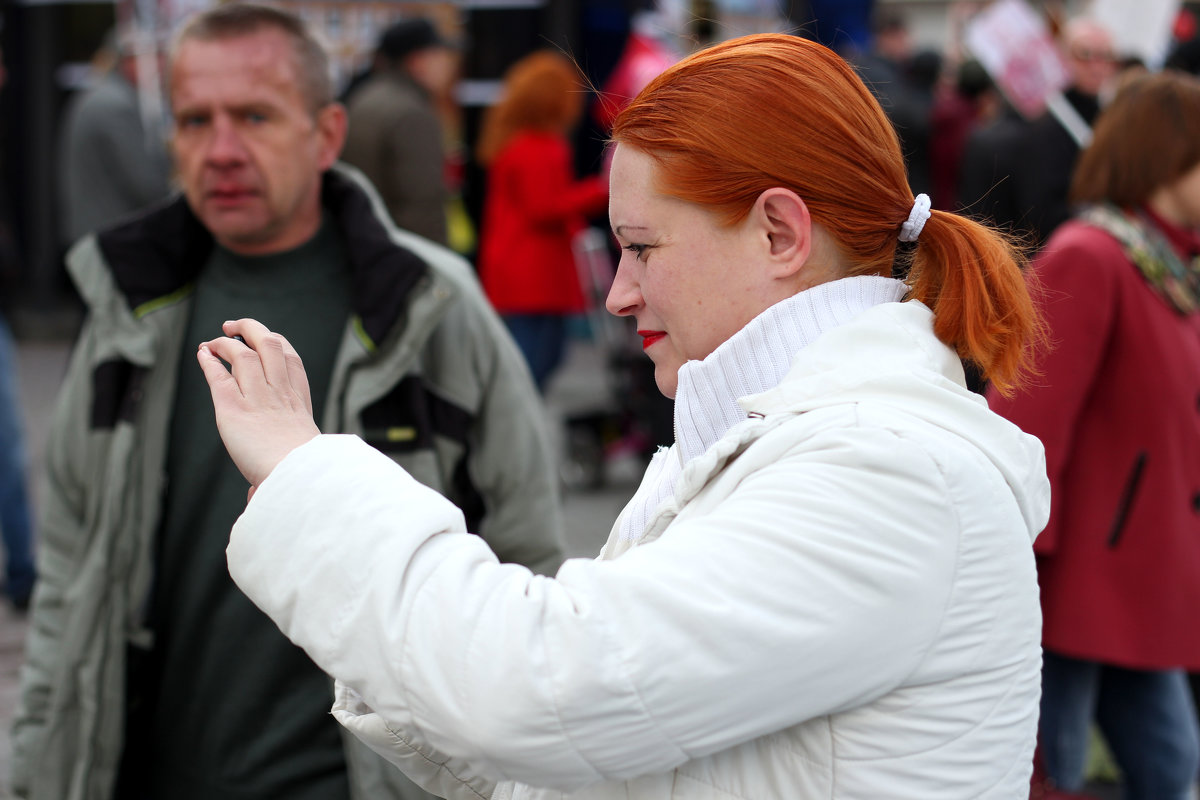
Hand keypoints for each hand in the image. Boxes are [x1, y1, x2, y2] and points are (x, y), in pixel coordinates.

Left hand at [196, 319, 319, 496]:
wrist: (298, 477)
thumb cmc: (303, 474)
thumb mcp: (300, 460)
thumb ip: (279, 466)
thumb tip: (253, 495)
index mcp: (299, 402)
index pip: (291, 359)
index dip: (277, 343)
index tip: (266, 339)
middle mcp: (279, 393)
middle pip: (270, 344)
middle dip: (252, 328)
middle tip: (234, 326)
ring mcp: (257, 398)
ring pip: (242, 353)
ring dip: (226, 342)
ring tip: (214, 341)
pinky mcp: (232, 408)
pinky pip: (218, 376)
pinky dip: (208, 361)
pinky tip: (202, 354)